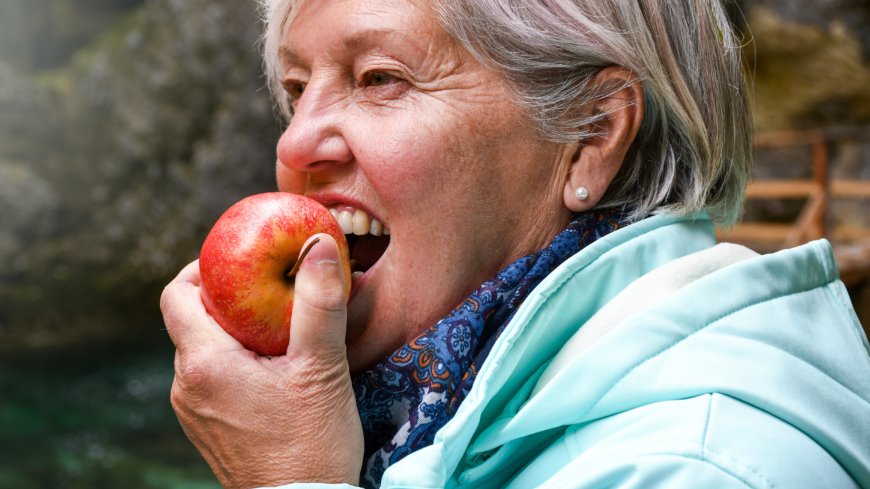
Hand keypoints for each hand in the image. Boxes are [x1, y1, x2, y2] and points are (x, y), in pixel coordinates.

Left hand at [161, 234, 363, 487]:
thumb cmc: (312, 445)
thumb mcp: (321, 369)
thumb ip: (318, 303)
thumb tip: (319, 244)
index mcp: (204, 364)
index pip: (176, 294)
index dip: (204, 267)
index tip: (243, 260)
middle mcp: (186, 387)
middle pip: (192, 320)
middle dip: (230, 299)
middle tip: (273, 291)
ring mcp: (193, 412)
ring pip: (203, 350)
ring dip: (235, 332)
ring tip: (280, 331)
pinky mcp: (208, 429)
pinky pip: (211, 378)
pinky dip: (235, 361)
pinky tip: (275, 370)